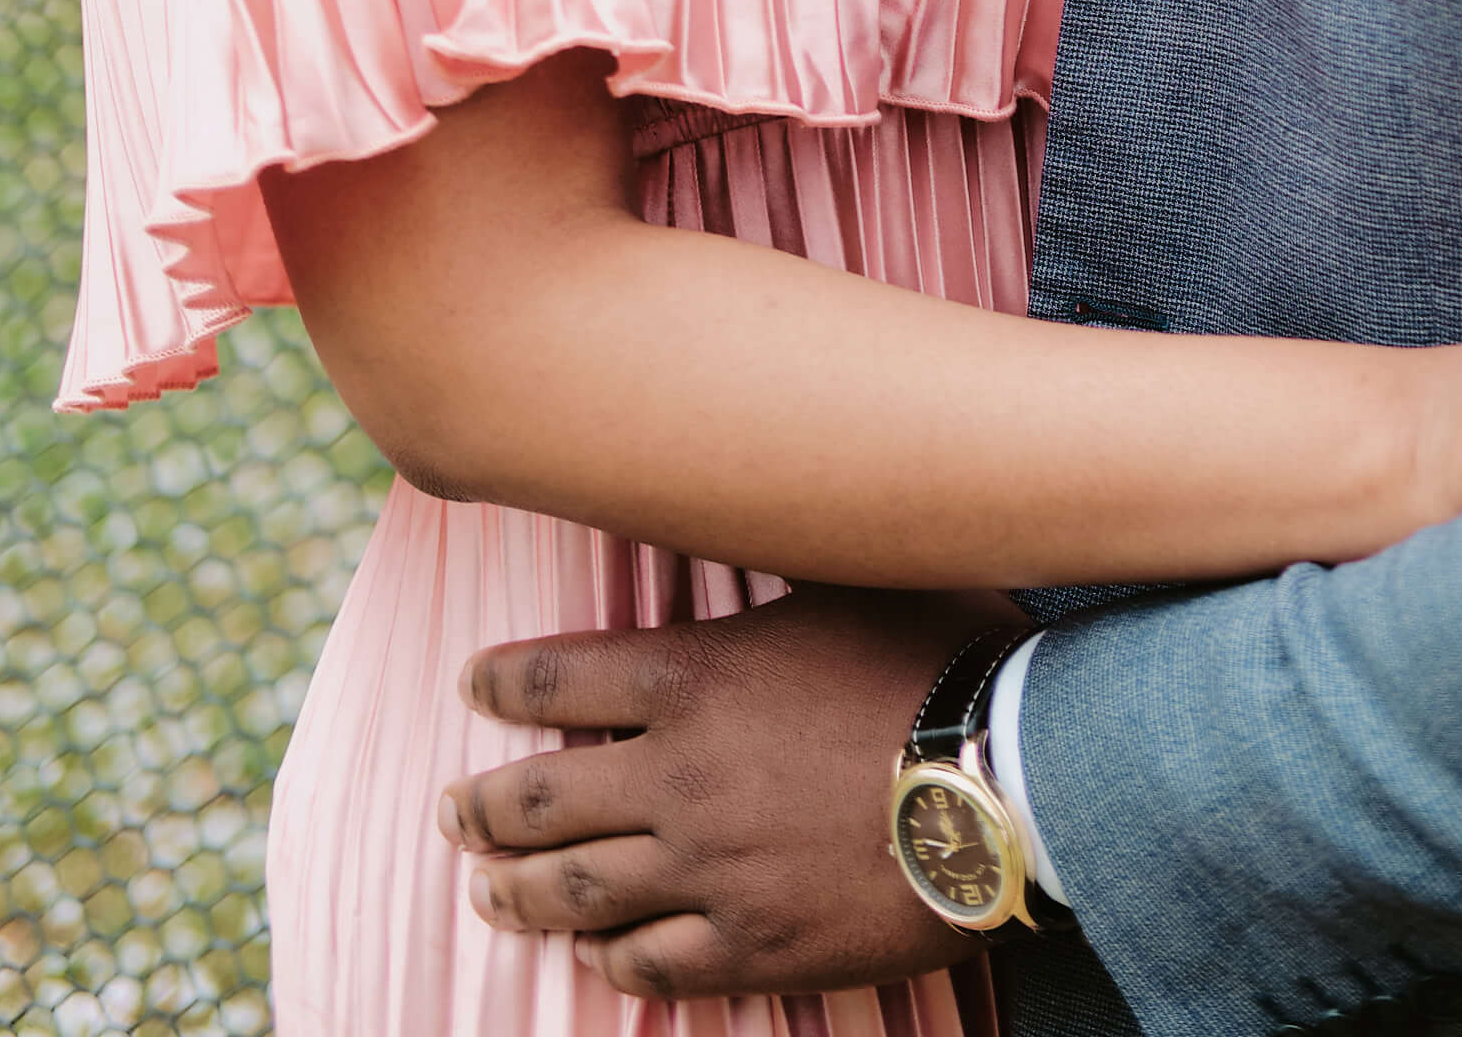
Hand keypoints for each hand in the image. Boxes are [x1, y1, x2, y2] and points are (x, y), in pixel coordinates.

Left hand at [438, 585, 1021, 998]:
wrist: (1009, 780)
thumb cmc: (941, 656)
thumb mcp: (849, 576)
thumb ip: (776, 559)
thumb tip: (745, 497)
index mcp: (695, 678)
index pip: (555, 679)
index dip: (499, 684)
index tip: (472, 687)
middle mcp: (681, 776)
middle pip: (541, 799)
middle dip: (482, 805)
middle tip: (452, 808)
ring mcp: (711, 870)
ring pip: (577, 893)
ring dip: (518, 892)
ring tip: (487, 890)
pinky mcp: (755, 944)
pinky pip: (653, 963)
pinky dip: (610, 960)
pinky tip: (596, 955)